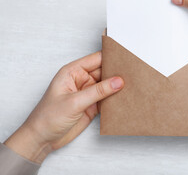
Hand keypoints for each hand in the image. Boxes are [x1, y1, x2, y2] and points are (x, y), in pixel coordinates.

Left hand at [4, 52, 123, 163]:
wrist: (42, 140)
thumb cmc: (47, 117)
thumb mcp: (74, 102)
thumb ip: (98, 91)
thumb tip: (117, 81)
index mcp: (73, 72)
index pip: (96, 59)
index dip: (111, 58)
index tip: (125, 59)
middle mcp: (81, 80)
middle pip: (104, 72)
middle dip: (117, 73)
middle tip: (133, 74)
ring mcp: (87, 93)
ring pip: (108, 85)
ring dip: (118, 87)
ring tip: (132, 86)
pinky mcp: (92, 105)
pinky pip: (108, 99)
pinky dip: (116, 99)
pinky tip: (124, 98)